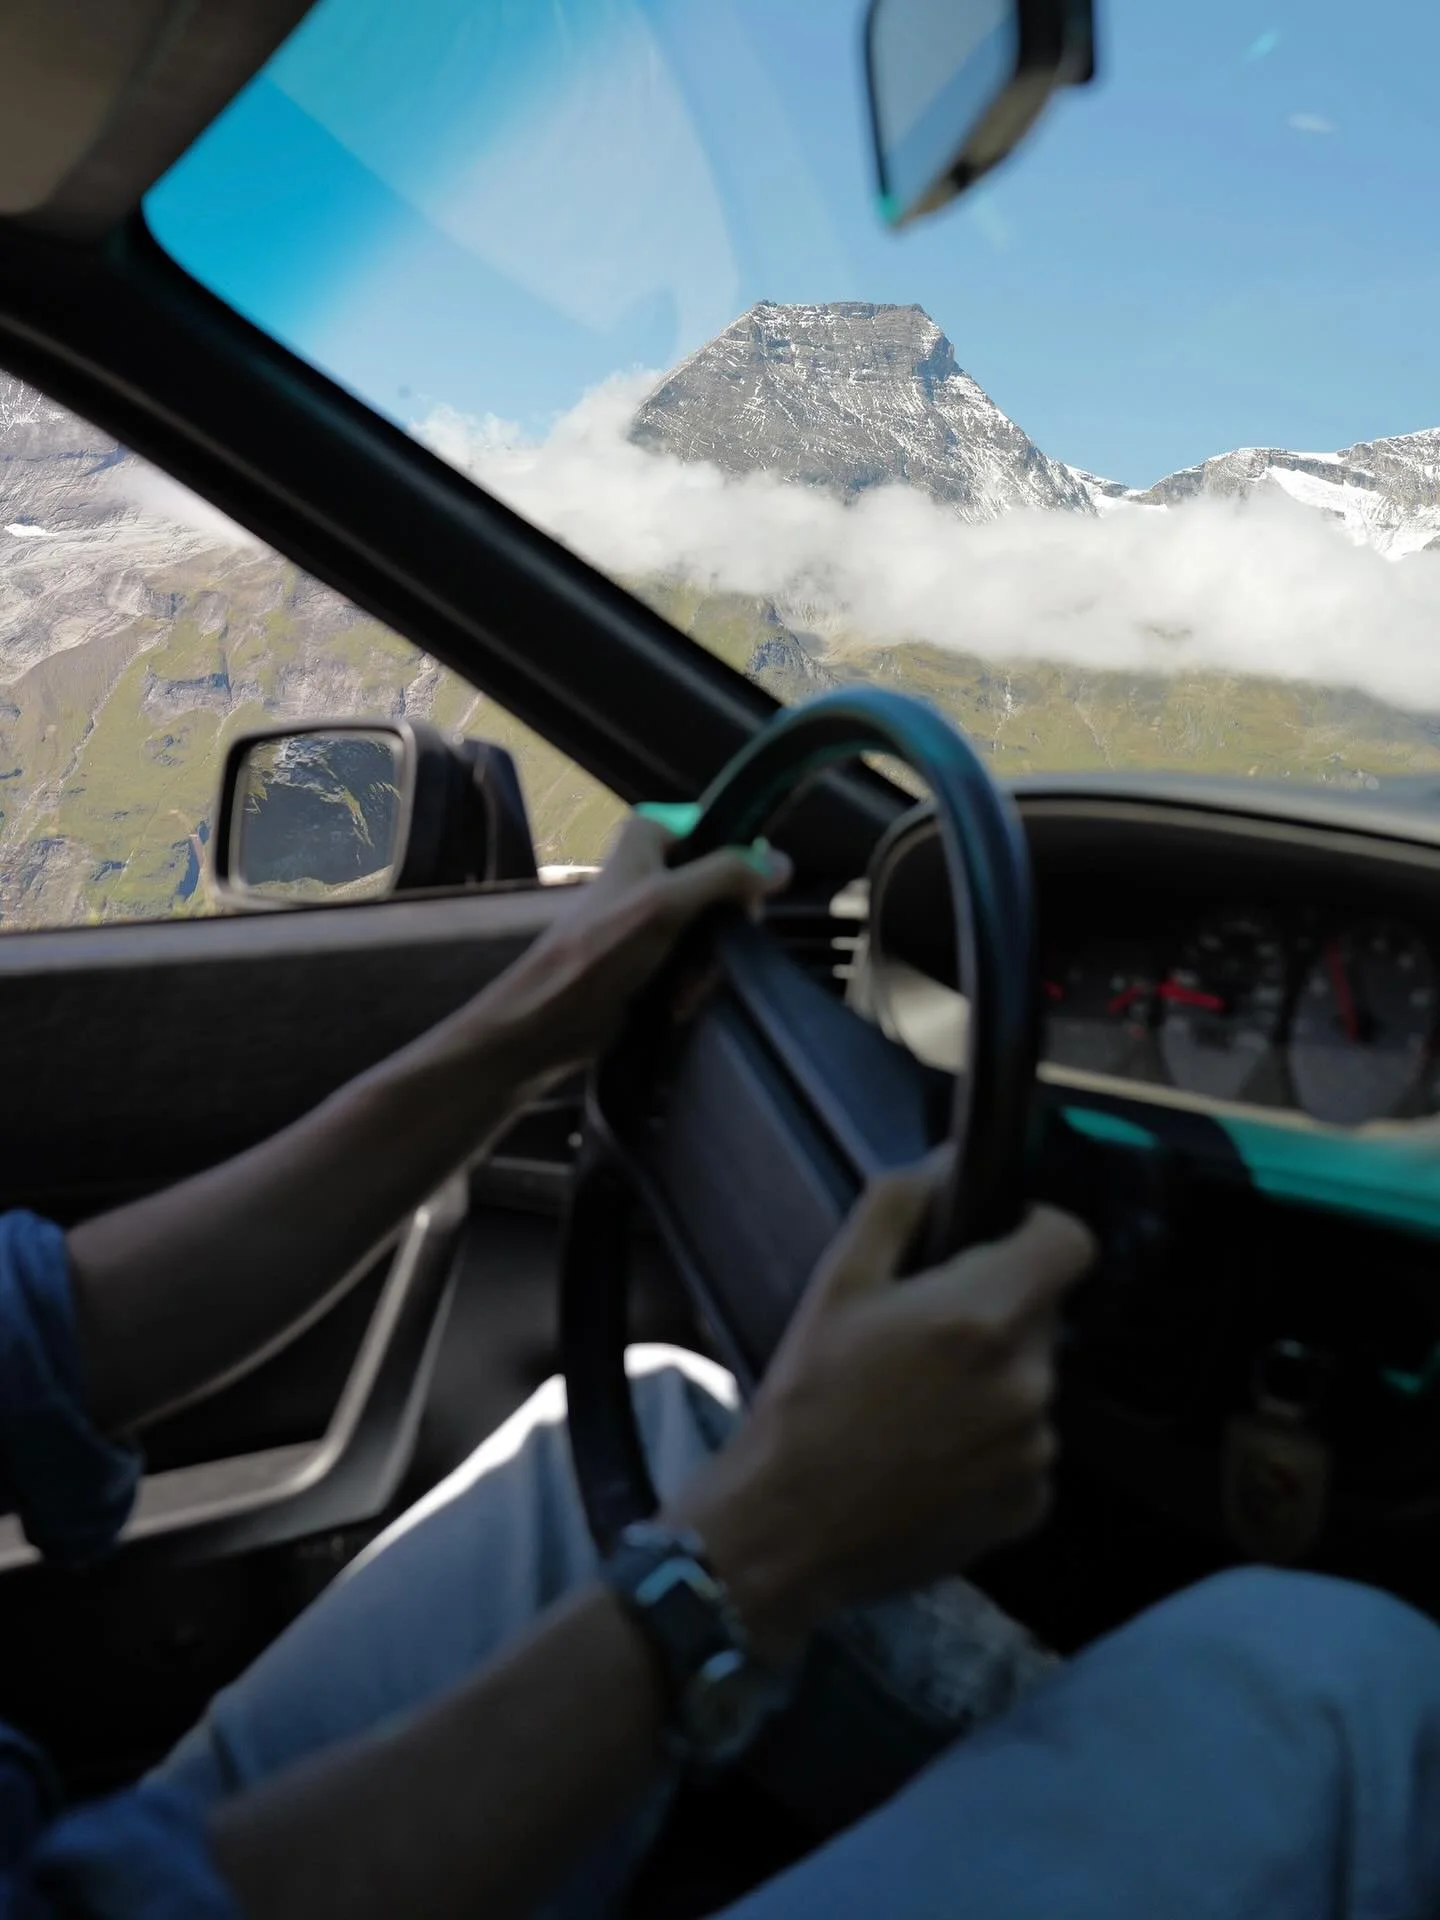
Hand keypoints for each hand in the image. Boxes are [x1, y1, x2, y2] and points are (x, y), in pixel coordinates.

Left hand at [489, 813, 790, 1076]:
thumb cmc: (600, 952)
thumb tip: (783, 863)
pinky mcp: (650, 958)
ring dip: (707, 965)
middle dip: (722, 930)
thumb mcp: (666, 902)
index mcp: (647, 837)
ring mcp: (651, 916)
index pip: (718, 832)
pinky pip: (695, 962)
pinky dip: (691, 984)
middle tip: (712, 955)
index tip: (747, 902)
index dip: (739, 865)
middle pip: (723, 887)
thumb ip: (725, 876)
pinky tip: (678, 1004)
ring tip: (686, 989)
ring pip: (713, 930)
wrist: (549, 1021)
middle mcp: (650, 870)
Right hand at [668, 1158, 1095, 1658]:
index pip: (1071, 1242)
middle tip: (922, 1339)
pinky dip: (990, 1446)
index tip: (996, 1244)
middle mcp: (1027, 1382)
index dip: (1036, 1230)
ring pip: (1032, 1384)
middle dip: (996, 1313)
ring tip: (916, 1407)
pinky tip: (929, 1457)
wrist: (786, 1532)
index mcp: (982, 1316)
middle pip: (1042, 1316)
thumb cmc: (805, 1400)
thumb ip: (898, 1206)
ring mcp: (1034, 1450)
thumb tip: (946, 1162)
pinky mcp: (1030, 1507)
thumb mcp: (835, 1283)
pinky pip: (1025, 1450)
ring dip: (992, 1381)